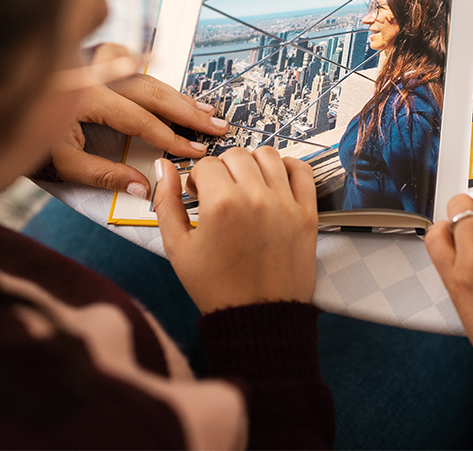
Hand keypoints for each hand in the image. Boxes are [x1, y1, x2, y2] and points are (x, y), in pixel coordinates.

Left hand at [50, 44, 229, 198]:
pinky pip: (122, 54)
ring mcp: (89, 61)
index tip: (194, 150)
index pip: (142, 121)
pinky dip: (144, 63)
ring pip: (143, 70)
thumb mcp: (61, 165)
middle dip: (187, 110)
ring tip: (202, 106)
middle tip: (216, 124)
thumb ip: (104, 175)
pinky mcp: (85, 58)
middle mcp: (92, 73)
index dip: (172, 138)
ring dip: (174, 90)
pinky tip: (160, 72)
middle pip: (152, 90)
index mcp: (86, 97)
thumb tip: (144, 187)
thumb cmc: (22, 139)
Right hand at [153, 147, 317, 313]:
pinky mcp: (307, 214)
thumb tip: (165, 168)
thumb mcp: (178, 248)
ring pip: (269, 155)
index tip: (200, 194)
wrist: (258, 318)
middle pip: (236, 155)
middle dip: (223, 169)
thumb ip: (167, 202)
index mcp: (221, 204)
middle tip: (220, 191)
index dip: (197, 178)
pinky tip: (274, 182)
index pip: (206, 165)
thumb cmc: (217, 287)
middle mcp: (256, 198)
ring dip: (253, 163)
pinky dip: (288, 168)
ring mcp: (285, 204)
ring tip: (246, 185)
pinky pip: (302, 171)